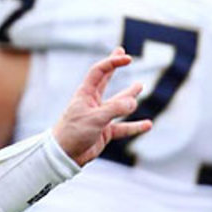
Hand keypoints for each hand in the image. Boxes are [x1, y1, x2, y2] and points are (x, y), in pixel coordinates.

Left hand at [52, 47, 151, 165]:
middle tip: (123, 56)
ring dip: (129, 96)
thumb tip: (133, 102)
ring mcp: (99, 117)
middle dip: (114, 67)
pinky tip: (148, 125)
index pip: (99, 72)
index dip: (112, 62)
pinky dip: (135, 127)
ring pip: (118, 104)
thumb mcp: (95, 119)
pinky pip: (123, 128)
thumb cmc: (73, 133)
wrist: (64, 156)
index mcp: (85, 94)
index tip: (128, 58)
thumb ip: (115, 110)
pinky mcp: (104, 132)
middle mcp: (93, 103)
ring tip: (140, 86)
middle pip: (105, 81)